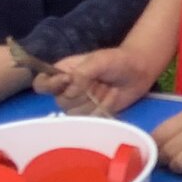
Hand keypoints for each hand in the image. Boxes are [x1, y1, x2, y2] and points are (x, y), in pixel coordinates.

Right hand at [38, 47, 159, 115]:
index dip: (49, 85)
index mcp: (63, 72)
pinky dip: (100, 112)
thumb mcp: (99, 60)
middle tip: (98, 82)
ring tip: (105, 90)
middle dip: (80, 94)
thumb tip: (70, 88)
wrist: (140, 72)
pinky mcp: (92, 114)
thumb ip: (82, 73)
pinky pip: (89, 120)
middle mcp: (67, 89)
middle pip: (60, 102)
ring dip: (92, 103)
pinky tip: (110, 100)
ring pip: (74, 114)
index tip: (67, 81)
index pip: (42, 84)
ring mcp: (80, 103)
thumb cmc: (118, 60)